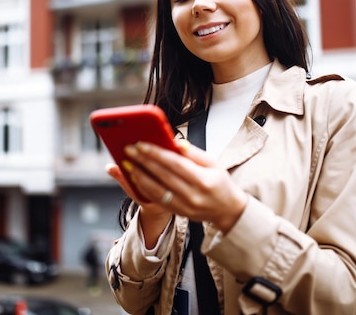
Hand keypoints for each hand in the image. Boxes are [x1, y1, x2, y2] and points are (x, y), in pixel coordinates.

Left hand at [122, 139, 247, 232]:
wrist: (227, 210)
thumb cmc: (220, 183)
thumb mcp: (213, 163)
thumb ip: (194, 153)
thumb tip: (175, 143)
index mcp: (203, 180)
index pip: (175, 164)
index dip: (156, 153)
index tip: (141, 144)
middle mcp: (193, 195)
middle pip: (163, 176)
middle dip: (143, 161)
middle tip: (129, 150)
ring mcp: (184, 206)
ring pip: (156, 190)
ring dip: (139, 175)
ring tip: (128, 163)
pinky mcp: (178, 213)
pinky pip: (157, 200)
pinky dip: (145, 188)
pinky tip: (136, 177)